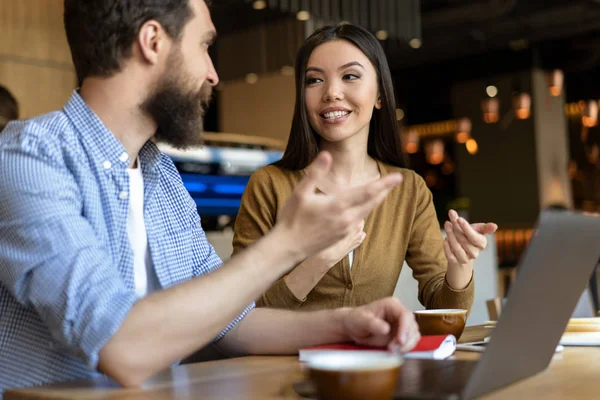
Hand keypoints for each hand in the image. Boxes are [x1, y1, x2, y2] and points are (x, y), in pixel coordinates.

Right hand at [277, 151, 401, 261]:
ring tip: (383, 191)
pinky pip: (358, 221)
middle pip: (372, 203)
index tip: (398, 177)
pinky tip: (364, 207)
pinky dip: (365, 211)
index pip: (368, 192)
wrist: (288, 247)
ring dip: (376, 201)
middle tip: (396, 180)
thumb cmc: (291, 218)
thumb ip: (315, 173)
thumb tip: (327, 154)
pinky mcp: (341, 237)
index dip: (385, 184)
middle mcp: (346, 219)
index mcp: (338, 205)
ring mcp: (345, 229)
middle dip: (385, 190)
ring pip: (366, 212)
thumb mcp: (300, 192)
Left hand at [341, 297, 420, 352]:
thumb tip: (386, 329)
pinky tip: (395, 351)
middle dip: (406, 339)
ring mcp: (401, 324)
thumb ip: (372, 324)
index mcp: (391, 305)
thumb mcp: (361, 320)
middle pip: (412, 325)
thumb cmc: (356, 320)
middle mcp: (399, 313)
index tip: (400, 340)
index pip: (405, 314)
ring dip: (407, 345)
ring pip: (414, 334)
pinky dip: (406, 348)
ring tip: (392, 351)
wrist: (353, 328)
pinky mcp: (401, 334)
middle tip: (393, 349)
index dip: (406, 328)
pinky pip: (410, 341)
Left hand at [443, 209, 497, 266]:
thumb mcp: (477, 229)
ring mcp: (465, 258)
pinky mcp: (456, 262)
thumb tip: (495, 226)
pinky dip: (446, 247)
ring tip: (447, 226)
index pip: (474, 237)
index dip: (466, 228)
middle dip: (455, 230)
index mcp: (481, 243)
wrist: (463, 246)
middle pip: (463, 241)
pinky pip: (450, 256)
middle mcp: (475, 253)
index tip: (458, 219)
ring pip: (456, 248)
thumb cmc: (471, 234)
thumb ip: (484, 227)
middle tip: (448, 222)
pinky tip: (445, 239)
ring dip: (450, 236)